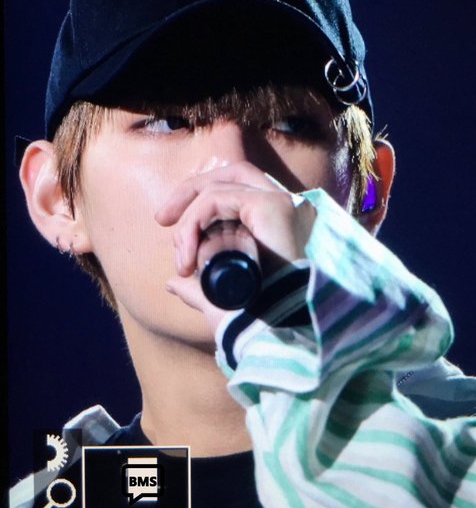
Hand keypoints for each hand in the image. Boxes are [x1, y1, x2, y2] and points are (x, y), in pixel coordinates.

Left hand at [155, 162, 315, 329]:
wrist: (273, 334)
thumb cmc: (252, 318)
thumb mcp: (216, 297)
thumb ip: (197, 289)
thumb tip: (173, 284)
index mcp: (273, 221)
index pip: (236, 186)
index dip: (199, 195)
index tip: (167, 222)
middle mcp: (281, 206)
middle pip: (230, 173)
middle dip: (189, 191)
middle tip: (161, 219)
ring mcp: (279, 203)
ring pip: (219, 187)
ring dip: (189, 217)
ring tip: (180, 254)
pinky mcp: (271, 206)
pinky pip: (218, 198)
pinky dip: (195, 221)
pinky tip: (189, 255)